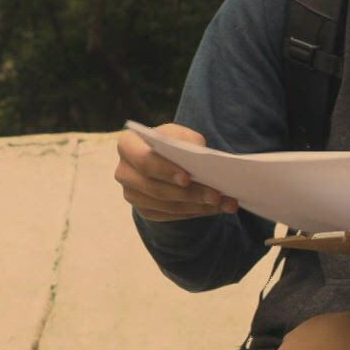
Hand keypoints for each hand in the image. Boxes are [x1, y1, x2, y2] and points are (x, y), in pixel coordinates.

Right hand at [114, 123, 238, 221]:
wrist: (164, 158)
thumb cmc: (172, 141)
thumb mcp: (179, 134)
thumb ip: (187, 141)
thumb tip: (200, 157)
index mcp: (127, 145)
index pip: (144, 161)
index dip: (165, 171)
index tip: (188, 178)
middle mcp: (124, 172)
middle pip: (156, 189)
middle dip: (189, 194)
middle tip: (216, 195)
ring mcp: (132, 194)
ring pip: (166, 206)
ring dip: (198, 206)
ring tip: (224, 203)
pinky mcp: (145, 210)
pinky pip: (171, 216)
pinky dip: (195, 212)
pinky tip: (215, 208)